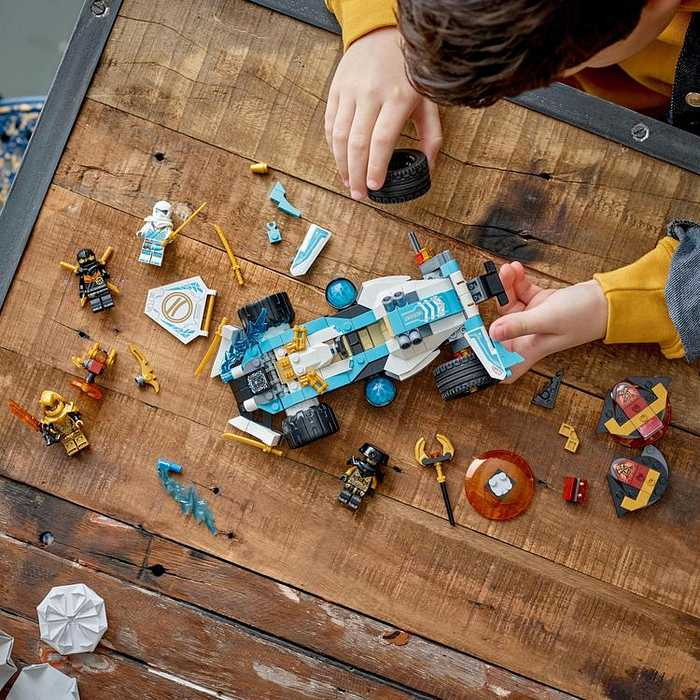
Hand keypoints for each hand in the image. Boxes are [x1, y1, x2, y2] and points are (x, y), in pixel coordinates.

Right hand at [325, 27, 441, 199]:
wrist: (383, 33)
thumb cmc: (408, 71)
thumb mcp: (427, 100)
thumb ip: (431, 136)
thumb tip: (428, 169)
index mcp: (398, 98)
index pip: (382, 141)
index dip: (375, 167)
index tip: (374, 187)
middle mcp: (371, 94)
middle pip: (358, 143)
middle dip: (356, 174)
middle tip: (359, 195)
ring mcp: (350, 91)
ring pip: (339, 136)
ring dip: (342, 165)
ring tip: (348, 182)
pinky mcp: (336, 89)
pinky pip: (330, 124)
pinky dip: (333, 147)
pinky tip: (340, 161)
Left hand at [488, 262, 607, 381]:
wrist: (607, 299)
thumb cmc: (585, 316)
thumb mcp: (547, 320)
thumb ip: (519, 325)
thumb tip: (493, 332)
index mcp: (529, 350)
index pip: (504, 368)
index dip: (487, 364)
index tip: (471, 349)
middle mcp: (528, 337)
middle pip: (499, 327)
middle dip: (493, 305)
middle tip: (493, 284)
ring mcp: (532, 319)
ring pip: (508, 304)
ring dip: (505, 286)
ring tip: (508, 270)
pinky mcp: (538, 304)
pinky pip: (519, 292)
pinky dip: (516, 282)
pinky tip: (516, 270)